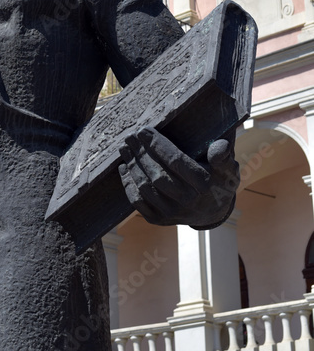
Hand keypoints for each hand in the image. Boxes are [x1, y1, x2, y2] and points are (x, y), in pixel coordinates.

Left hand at [118, 126, 238, 227]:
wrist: (212, 211)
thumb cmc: (217, 181)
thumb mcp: (227, 168)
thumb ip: (223, 157)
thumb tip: (219, 147)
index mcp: (204, 186)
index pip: (176, 162)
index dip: (158, 145)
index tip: (144, 130)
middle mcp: (187, 203)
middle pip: (157, 174)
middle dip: (141, 153)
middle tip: (130, 136)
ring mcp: (171, 213)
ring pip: (145, 187)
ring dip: (133, 166)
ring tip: (125, 148)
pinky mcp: (159, 220)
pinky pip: (138, 202)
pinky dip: (128, 184)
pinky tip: (124, 167)